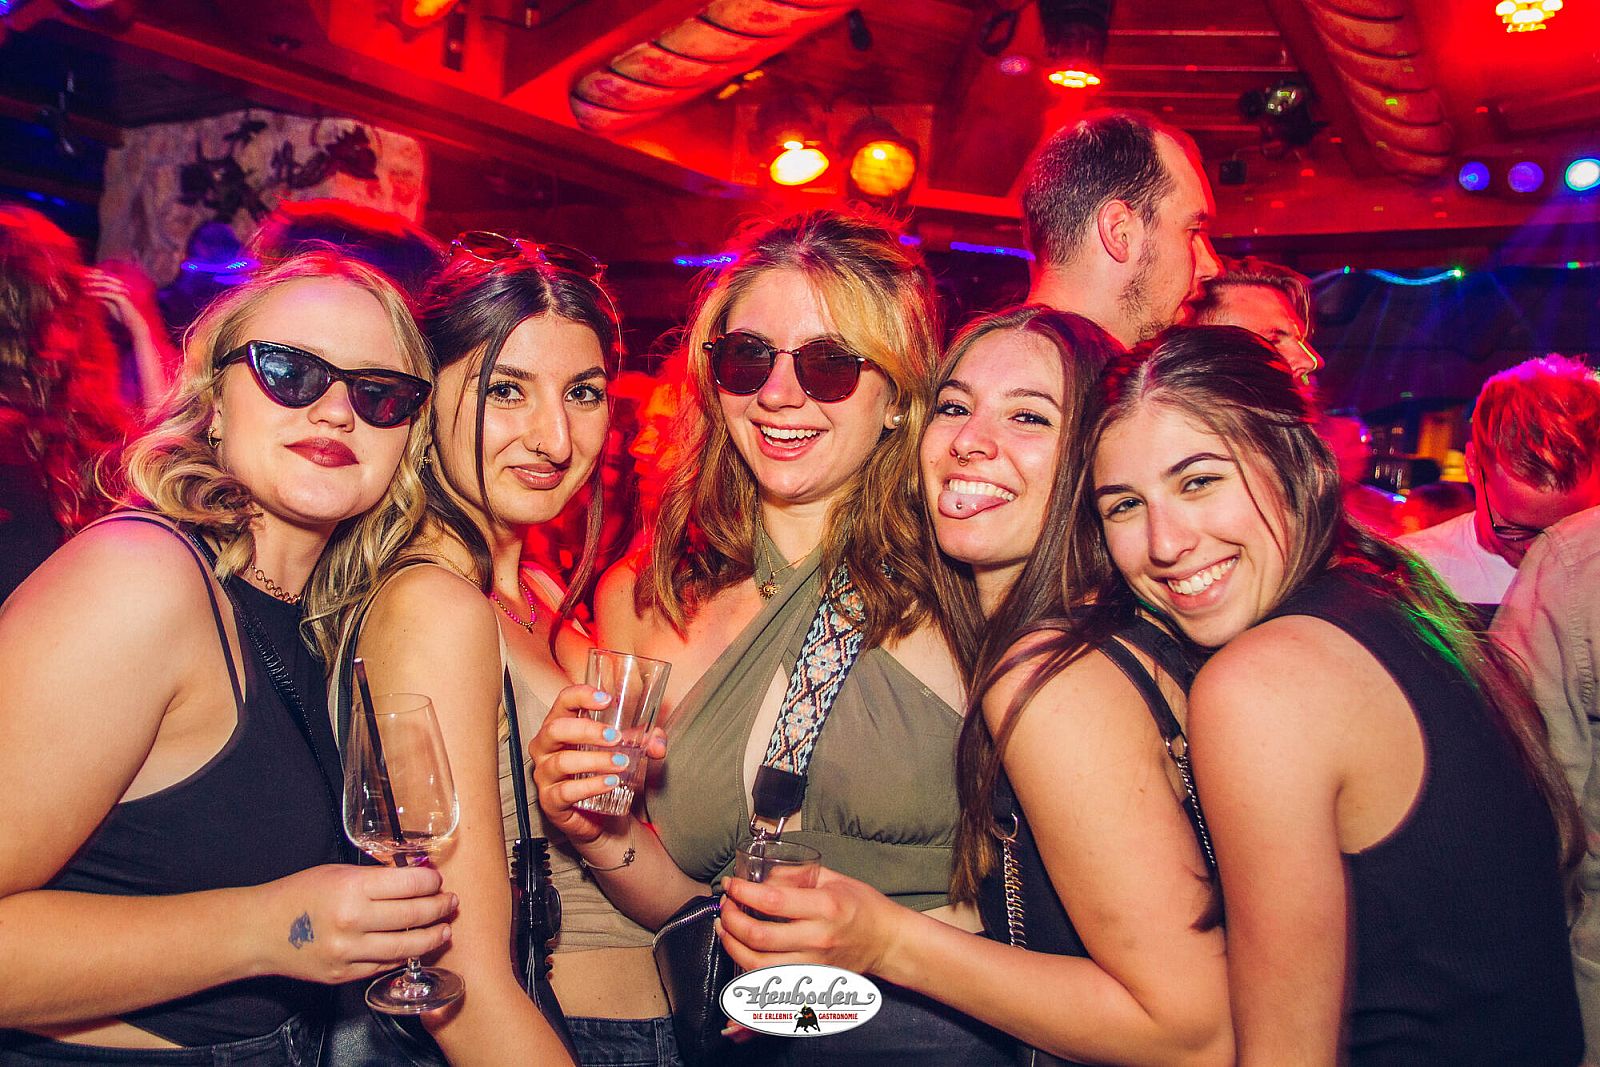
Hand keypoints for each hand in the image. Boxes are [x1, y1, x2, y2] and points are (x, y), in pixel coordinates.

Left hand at [80, 269, 140, 326]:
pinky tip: (89, 294)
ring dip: (94, 284)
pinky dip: (97, 293)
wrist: (133, 324)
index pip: (107, 276)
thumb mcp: (110, 304)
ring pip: (106, 284)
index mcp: (120, 287)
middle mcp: (122, 288)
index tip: (86, 273)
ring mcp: (123, 292)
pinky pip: (107, 293)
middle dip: (93, 276)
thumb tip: (93, 294)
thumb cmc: (123, 316)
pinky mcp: (122, 298)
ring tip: (84, 285)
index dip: (96, 273)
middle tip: (83, 276)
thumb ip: (103, 298)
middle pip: (106, 278)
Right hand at [258, 863, 455, 984]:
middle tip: (451, 902)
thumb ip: (374, 878)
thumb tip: (413, 878)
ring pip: (405, 946)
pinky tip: (416, 947)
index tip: (439, 880)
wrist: (260, 931)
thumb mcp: (336, 873)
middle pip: (413, 915)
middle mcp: (352, 920)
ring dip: (431, 937)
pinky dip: (404, 956)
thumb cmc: (297, 895)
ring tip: (445, 930)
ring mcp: (348, 951)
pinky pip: (384, 966)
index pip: (409, 883)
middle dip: (439, 907)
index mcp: (352, 887)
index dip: (431, 881)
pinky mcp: (343, 974)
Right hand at [528, 682, 664, 845]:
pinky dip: (590, 786)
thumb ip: (645, 742)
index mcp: (560, 725)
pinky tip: (611, 783)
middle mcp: (545, 747)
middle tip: (616, 737)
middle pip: (556, 729)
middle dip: (587, 730)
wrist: (600, 816)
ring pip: (562, 762)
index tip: (607, 699)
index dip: (581, 695)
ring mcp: (544, 775)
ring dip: (595, 760)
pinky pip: (565, 791)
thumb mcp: (626, 750)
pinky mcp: (550, 801)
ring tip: (621, 762)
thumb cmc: (604, 772)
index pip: (563, 701)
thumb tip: (658, 744)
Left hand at [718, 868, 901, 976]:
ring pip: (759, 966)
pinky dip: (748, 974)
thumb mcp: (834, 878)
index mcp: (825, 907)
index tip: (730, 885)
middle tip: (724, 907)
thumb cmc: (863, 906)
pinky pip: (771, 984)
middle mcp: (818, 939)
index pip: (772, 901)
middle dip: (731, 920)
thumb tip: (761, 875)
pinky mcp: (811, 982)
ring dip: (733, 947)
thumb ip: (797, 875)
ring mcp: (814, 965)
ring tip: (725, 930)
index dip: (743, 893)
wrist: (887, 941)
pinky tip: (740, 957)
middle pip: (759, 936)